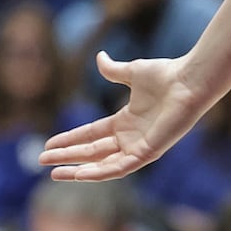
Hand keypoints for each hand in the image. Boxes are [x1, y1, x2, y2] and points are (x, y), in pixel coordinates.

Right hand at [39, 51, 208, 180]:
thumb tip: (99, 57)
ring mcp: (138, 146)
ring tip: (54, 173)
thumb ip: (113, 70)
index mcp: (126, 121)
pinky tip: (80, 174)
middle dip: (67, 156)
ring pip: (102, 164)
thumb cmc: (166, 75)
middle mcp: (130, 136)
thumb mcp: (132, 72)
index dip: (70, 139)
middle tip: (42, 160)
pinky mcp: (147, 153)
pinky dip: (99, 173)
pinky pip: (119, 169)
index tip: (49, 144)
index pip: (91, 134)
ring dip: (78, 170)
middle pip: (91, 151)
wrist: (188, 80)